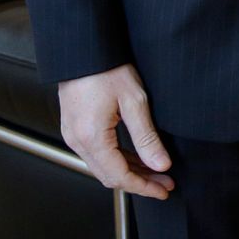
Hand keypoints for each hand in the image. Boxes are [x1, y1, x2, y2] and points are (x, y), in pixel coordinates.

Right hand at [57, 64, 173, 199]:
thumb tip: (161, 163)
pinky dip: (118, 159)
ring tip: (156, 172)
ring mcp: (73, 134)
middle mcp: (77, 140)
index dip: (143, 186)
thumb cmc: (107, 67)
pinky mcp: (75, 127)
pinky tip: (136, 157)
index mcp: (91, 137)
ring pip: (103, 166)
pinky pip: (97, 153)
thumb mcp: (135, 101)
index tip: (163, 189)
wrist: (85, 49)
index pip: (119, 176)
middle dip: (139, 182)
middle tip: (164, 183)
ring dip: (130, 171)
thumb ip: (147, 137)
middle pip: (110, 175)